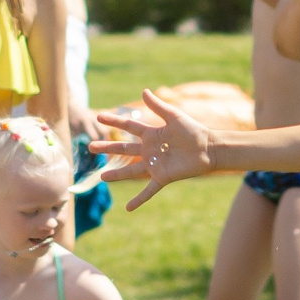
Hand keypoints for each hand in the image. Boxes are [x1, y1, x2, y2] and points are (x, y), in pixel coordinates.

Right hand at [92, 89, 212, 209]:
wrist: (209, 148)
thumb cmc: (193, 130)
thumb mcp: (174, 116)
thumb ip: (158, 106)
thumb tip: (144, 91)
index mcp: (152, 134)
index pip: (129, 126)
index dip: (114, 120)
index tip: (99, 116)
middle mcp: (150, 149)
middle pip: (124, 148)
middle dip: (108, 147)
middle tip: (90, 147)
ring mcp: (155, 164)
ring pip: (131, 170)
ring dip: (117, 174)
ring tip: (101, 177)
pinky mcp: (162, 177)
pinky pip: (148, 191)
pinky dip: (139, 200)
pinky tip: (128, 208)